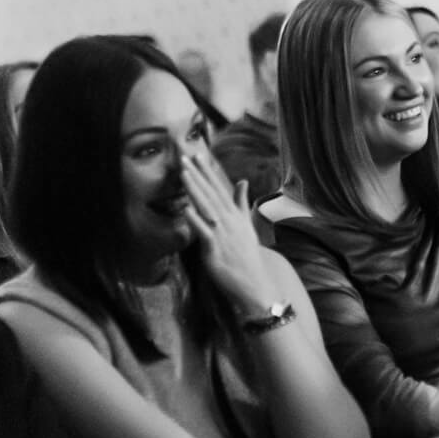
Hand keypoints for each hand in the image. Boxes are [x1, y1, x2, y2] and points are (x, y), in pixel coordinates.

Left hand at [180, 150, 274, 313]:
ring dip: (195, 190)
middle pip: (211, 193)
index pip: (219, 188)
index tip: (199, 154)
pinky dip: (195, 220)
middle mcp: (229, 221)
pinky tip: (185, 208)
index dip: (208, 171)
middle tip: (185, 156)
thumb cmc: (247, 255)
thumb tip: (242, 181)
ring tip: (184, 174)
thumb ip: (241, 202)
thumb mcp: (246, 225)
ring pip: (206, 208)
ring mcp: (222, 235)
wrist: (254, 283)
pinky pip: (204, 233)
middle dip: (198, 174)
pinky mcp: (215, 250)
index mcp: (234, 215)